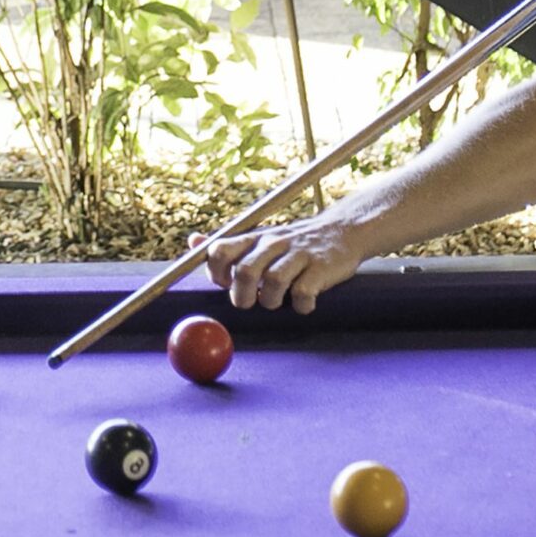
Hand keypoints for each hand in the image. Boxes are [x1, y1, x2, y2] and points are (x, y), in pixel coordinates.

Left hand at [192, 215, 367, 314]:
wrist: (342, 231)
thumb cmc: (294, 242)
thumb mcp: (259, 238)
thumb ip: (228, 245)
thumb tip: (192, 242)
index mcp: (255, 236)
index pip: (220, 249)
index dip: (215, 271)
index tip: (223, 283)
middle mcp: (274, 242)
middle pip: (245, 271)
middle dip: (242, 295)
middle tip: (248, 302)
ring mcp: (298, 254)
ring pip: (273, 283)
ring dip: (272, 301)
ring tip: (278, 299)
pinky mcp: (321, 267)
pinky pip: (303, 293)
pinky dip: (301, 305)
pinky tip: (304, 301)